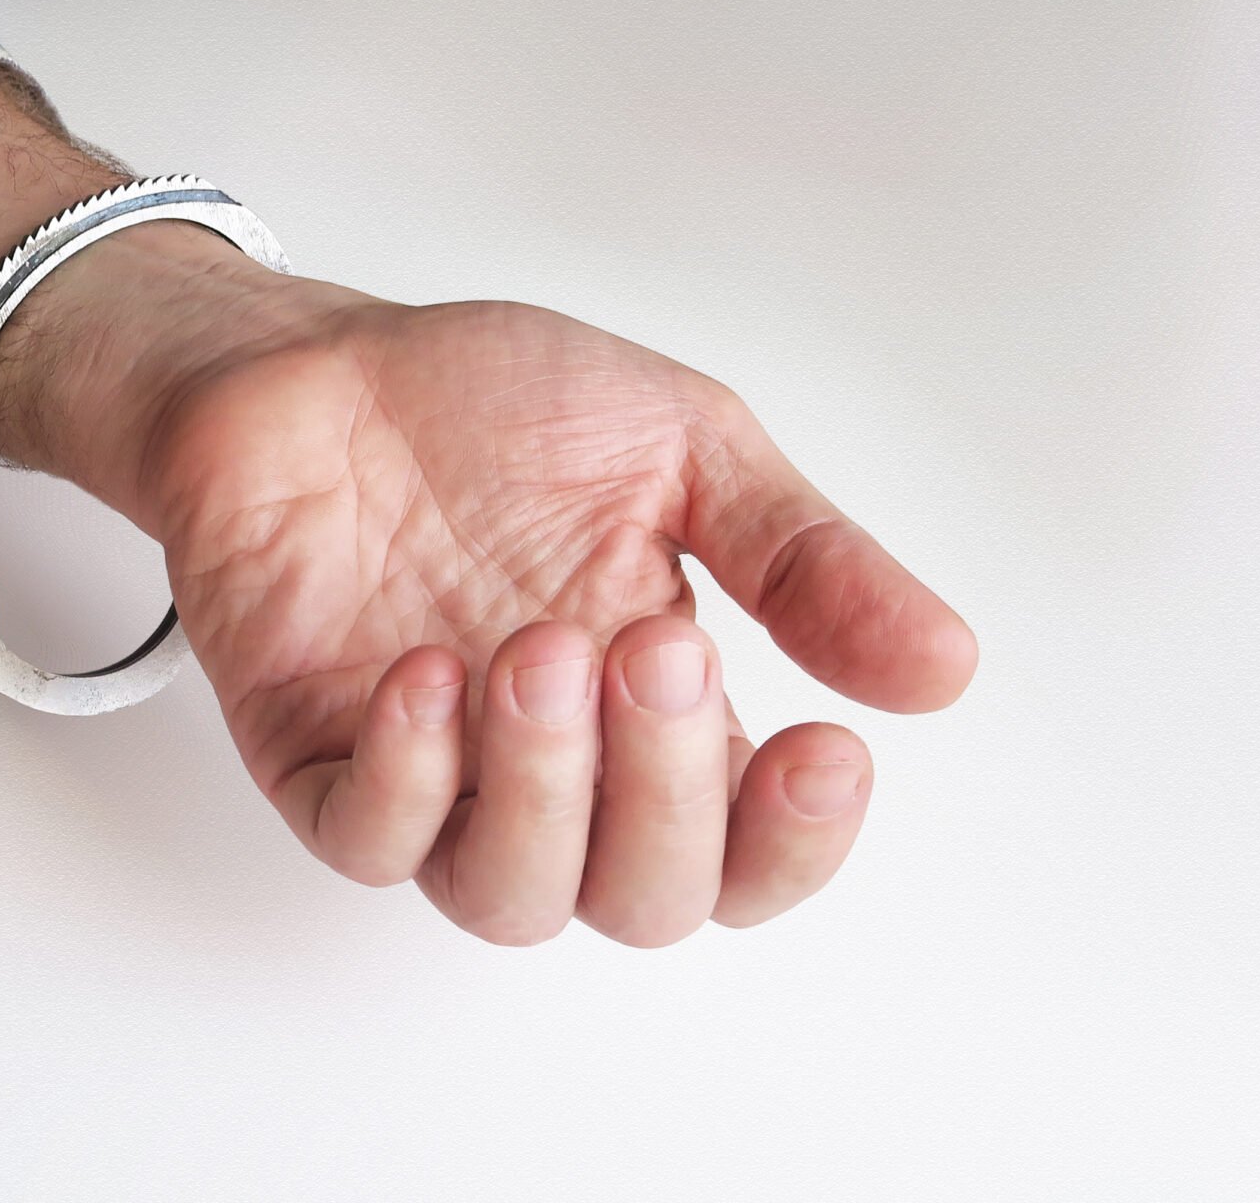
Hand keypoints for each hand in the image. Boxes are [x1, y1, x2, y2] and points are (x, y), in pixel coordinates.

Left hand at [133, 291, 975, 943]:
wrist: (315, 361)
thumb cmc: (487, 409)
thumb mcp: (683, 449)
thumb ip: (802, 559)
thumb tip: (946, 668)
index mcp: (653, 713)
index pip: (747, 854)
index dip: (796, 840)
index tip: (829, 748)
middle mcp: (550, 770)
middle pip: (643, 899)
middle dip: (668, 791)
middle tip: (652, 643)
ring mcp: (430, 773)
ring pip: (509, 898)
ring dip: (543, 793)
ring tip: (537, 652)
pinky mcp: (313, 759)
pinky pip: (366, 839)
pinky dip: (405, 779)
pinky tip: (425, 676)